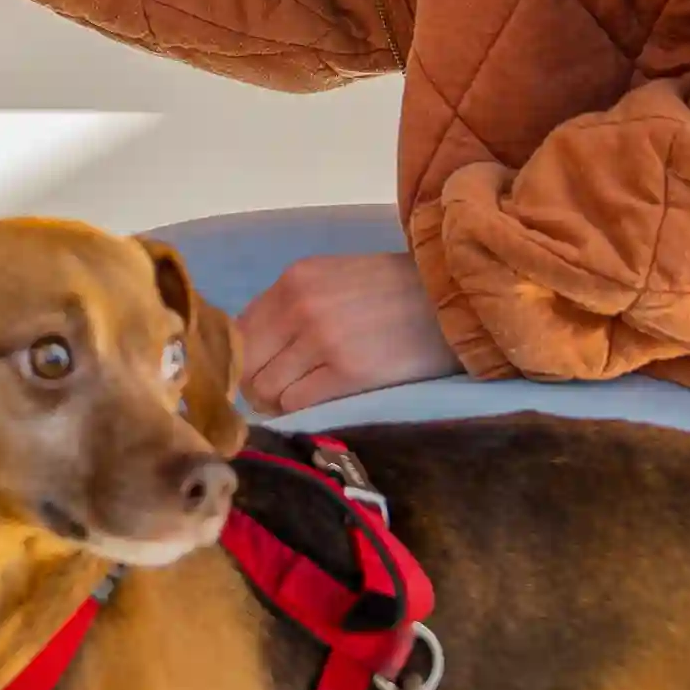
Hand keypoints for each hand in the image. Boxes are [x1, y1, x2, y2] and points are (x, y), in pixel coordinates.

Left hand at [233, 249, 460, 414]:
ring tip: (301, 400)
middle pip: (246, 362)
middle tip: (276, 396)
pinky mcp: (347, 372)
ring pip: (267, 387)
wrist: (451, 302)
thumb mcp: (334, 280)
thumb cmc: (393, 292)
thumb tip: (252, 349)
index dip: (241, 358)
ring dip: (277, 402)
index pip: (238, 329)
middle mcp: (300, 305)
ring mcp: (322, 339)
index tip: (255, 374)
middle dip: (254, 385)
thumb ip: (292, 306)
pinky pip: (297, 403)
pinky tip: (320, 403)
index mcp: (294, 279)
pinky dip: (300, 410)